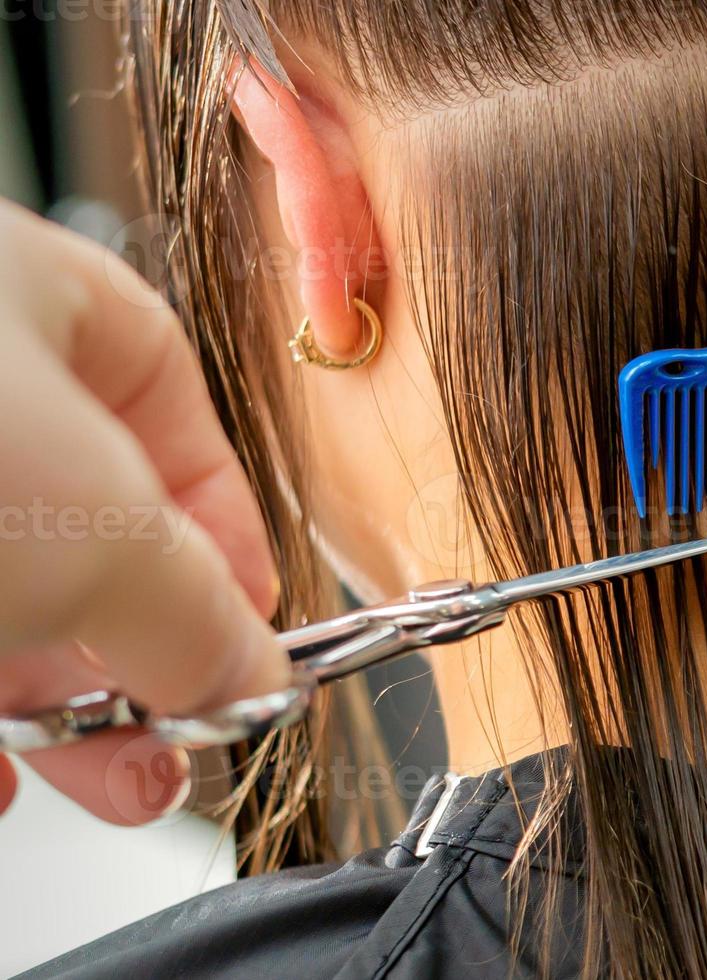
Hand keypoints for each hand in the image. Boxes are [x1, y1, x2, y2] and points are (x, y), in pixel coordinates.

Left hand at [0, 202, 286, 824]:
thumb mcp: (109, 533)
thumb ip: (205, 618)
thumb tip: (256, 685)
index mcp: (36, 292)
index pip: (172, 410)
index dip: (228, 538)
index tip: (255, 640)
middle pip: (77, 520)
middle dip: (137, 654)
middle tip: (174, 741)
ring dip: (55, 702)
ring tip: (100, 777)